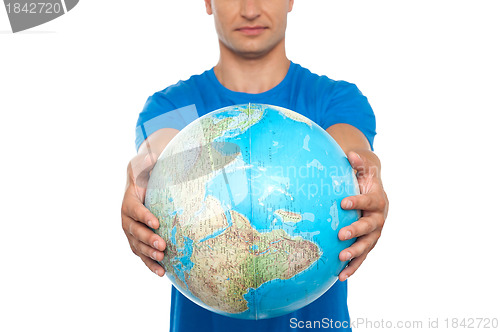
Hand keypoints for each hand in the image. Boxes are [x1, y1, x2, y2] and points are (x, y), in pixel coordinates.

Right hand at [121, 152, 166, 275]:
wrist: (146, 181)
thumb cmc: (149, 171)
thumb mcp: (147, 161)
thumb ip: (147, 161)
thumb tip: (151, 157)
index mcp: (129, 198)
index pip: (134, 208)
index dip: (144, 216)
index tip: (157, 222)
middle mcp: (127, 217)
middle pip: (133, 230)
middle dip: (147, 238)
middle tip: (162, 244)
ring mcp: (132, 230)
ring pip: (136, 245)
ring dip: (148, 254)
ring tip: (162, 259)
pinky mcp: (139, 240)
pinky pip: (142, 253)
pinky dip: (150, 263)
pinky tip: (162, 272)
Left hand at [337, 150, 388, 280]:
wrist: (371, 188)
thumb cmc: (363, 177)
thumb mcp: (363, 167)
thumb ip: (358, 163)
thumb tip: (351, 155)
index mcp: (378, 199)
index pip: (369, 201)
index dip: (358, 202)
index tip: (343, 203)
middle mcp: (379, 217)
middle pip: (370, 226)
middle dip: (356, 231)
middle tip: (341, 234)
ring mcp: (375, 232)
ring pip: (368, 245)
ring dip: (355, 253)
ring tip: (341, 259)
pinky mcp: (368, 242)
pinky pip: (362, 256)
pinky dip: (353, 266)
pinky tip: (341, 275)